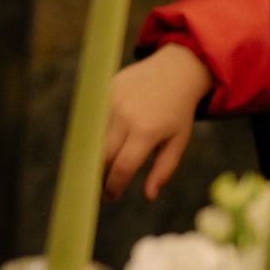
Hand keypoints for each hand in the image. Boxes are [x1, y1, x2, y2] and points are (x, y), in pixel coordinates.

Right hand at [103, 44, 211, 200]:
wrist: (174, 71)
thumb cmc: (178, 112)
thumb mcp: (178, 142)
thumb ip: (163, 170)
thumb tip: (148, 196)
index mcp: (147, 131)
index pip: (123, 167)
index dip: (114, 187)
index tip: (111, 199)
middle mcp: (125, 116)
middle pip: (102, 156)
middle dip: (99, 176)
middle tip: (102, 189)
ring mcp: (111, 101)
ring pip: (92, 139)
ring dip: (94, 158)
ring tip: (100, 170)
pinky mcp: (102, 91)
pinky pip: (91, 120)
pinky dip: (92, 136)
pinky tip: (98, 145)